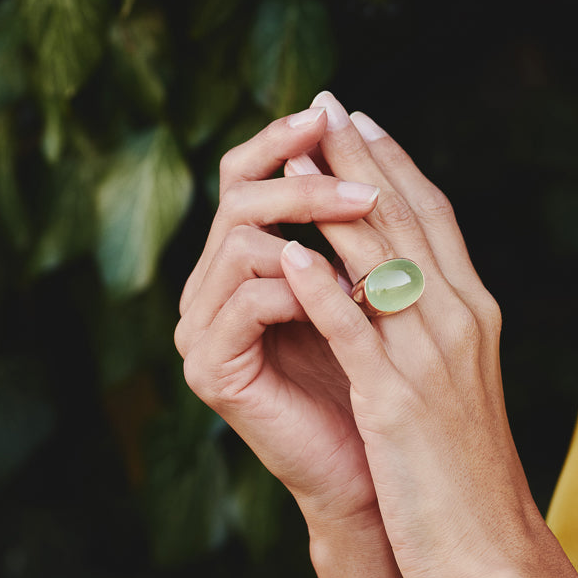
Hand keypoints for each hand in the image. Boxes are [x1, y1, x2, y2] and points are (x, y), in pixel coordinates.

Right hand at [175, 106, 383, 519]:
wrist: (372, 466)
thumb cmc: (376, 371)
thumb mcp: (368, 279)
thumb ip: (353, 218)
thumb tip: (359, 125)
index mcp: (243, 259)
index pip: (243, 175)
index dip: (280, 139)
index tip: (329, 111)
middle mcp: (210, 287)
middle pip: (238, 198)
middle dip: (307, 185)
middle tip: (365, 190)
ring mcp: (201, 328)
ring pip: (240, 242)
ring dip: (310, 232)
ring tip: (371, 243)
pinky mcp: (209, 369)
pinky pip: (247, 302)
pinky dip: (302, 290)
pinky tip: (348, 296)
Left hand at [278, 93, 577, 577]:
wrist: (491, 542)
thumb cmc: (466, 465)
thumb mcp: (457, 378)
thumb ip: (434, 323)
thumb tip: (403, 277)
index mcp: (474, 310)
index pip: (435, 216)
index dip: (395, 161)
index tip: (362, 121)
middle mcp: (459, 317)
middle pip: (406, 217)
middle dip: (359, 157)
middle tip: (324, 105)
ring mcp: (431, 356)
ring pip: (380, 257)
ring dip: (331, 200)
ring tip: (291, 154)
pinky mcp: (398, 399)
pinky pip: (355, 328)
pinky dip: (322, 285)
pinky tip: (289, 250)